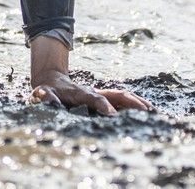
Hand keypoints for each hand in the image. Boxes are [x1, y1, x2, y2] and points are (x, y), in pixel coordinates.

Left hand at [30, 69, 151, 114]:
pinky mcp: (104, 98)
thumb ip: (43, 96)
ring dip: (138, 103)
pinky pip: (123, 100)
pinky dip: (137, 105)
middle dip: (131, 102)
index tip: (112, 115)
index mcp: (80, 93)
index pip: (94, 98)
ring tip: (154, 113)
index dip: (103, 106)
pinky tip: (149, 111)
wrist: (52, 79)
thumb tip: (44, 98)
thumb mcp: (41, 94)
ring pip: (123, 96)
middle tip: (145, 112)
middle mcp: (94, 92)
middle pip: (116, 94)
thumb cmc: (48, 91)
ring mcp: (101, 94)